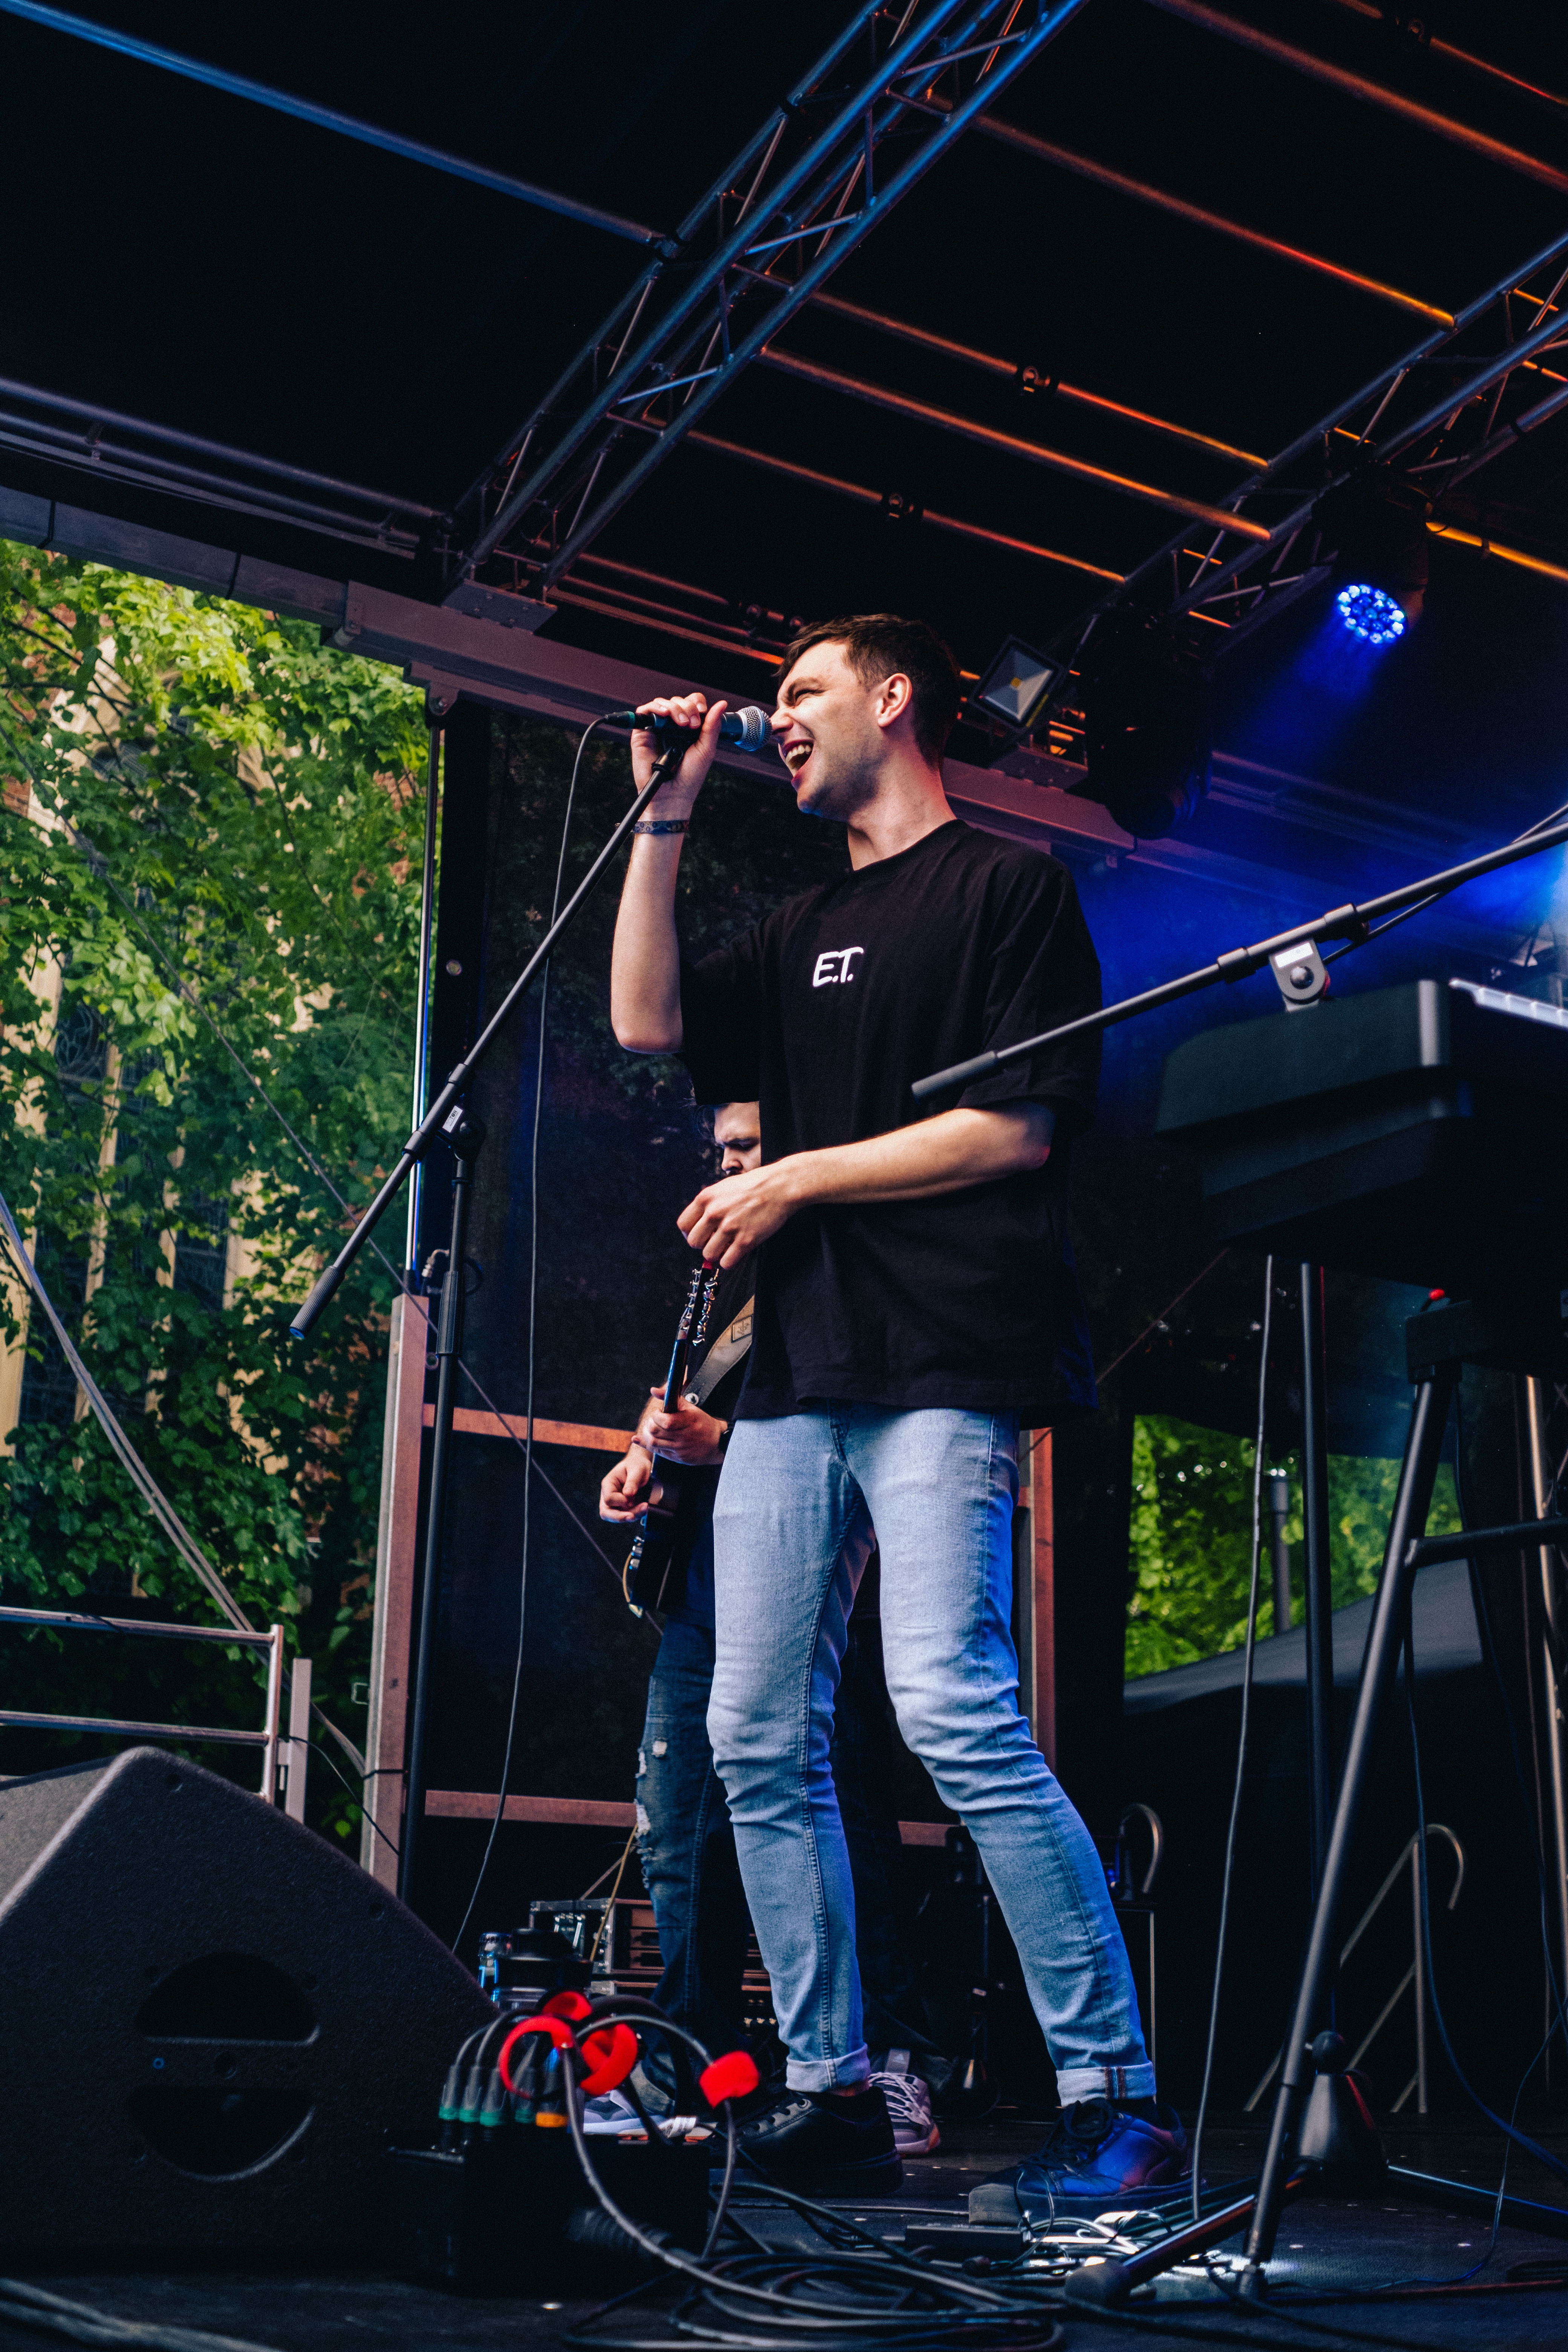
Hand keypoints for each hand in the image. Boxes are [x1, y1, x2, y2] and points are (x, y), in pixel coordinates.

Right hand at [600, 1446, 653, 1522]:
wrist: (641, 1466)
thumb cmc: (636, 1464)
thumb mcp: (636, 1469)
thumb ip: (632, 1481)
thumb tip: (628, 1494)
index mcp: (608, 1484)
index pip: (608, 1499)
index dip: (619, 1501)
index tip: (629, 1497)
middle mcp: (609, 1495)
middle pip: (606, 1513)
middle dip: (620, 1517)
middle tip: (632, 1516)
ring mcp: (616, 1503)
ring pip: (618, 1517)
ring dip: (631, 1516)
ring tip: (645, 1508)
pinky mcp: (625, 1507)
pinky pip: (628, 1515)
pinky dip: (636, 1514)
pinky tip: (644, 1508)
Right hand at [631, 695, 728, 817]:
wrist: (673, 795)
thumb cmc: (689, 777)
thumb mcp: (706, 749)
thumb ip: (712, 726)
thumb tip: (722, 704)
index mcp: (688, 729)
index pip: (692, 704)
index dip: (696, 704)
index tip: (702, 715)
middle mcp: (672, 727)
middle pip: (678, 701)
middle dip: (687, 708)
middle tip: (691, 725)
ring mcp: (657, 729)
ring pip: (662, 703)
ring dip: (674, 708)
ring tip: (681, 724)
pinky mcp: (642, 734)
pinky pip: (644, 711)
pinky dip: (654, 708)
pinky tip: (664, 715)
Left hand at [635, 1388, 726, 1464]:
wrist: (717, 1443)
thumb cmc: (703, 1423)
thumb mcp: (690, 1406)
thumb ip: (670, 1397)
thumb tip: (653, 1390)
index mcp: (689, 1421)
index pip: (665, 1421)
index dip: (656, 1415)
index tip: (658, 1412)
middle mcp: (685, 1436)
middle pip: (656, 1432)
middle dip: (650, 1423)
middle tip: (653, 1420)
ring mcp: (681, 1449)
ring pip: (654, 1443)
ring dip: (647, 1434)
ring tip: (652, 1428)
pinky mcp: (678, 1458)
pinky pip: (657, 1452)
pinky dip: (648, 1444)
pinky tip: (642, 1439)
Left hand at [677, 1163, 798, 1266]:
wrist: (779, 1187)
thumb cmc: (754, 1185)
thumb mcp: (724, 1187)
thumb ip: (709, 1204)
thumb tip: (701, 1222)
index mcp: (706, 1198)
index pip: (683, 1224)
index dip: (690, 1232)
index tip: (699, 1234)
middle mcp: (714, 1213)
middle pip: (693, 1242)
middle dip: (703, 1244)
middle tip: (714, 1241)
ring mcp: (729, 1227)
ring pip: (708, 1254)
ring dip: (716, 1253)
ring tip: (727, 1246)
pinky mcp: (745, 1240)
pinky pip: (726, 1262)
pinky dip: (729, 1261)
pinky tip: (736, 1252)